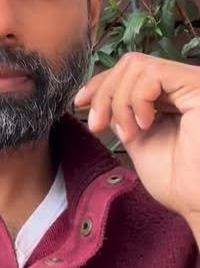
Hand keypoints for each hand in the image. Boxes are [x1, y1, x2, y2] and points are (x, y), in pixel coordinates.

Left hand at [74, 52, 199, 245]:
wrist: (196, 203)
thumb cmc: (176, 181)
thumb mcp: (138, 140)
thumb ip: (122, 115)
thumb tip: (99, 98)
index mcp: (172, 96)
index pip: (130, 70)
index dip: (100, 83)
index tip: (79, 104)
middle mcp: (183, 85)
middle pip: (129, 64)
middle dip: (104, 93)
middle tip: (98, 126)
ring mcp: (191, 83)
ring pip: (137, 66)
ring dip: (120, 101)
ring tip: (129, 134)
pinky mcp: (196, 85)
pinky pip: (152, 73)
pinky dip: (137, 99)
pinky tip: (144, 125)